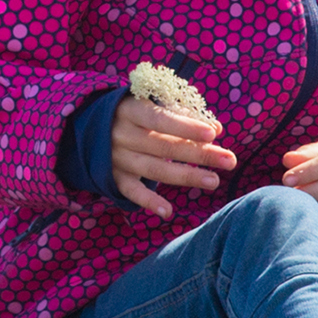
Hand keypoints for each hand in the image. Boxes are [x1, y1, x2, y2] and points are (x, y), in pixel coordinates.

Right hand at [113, 100, 235, 219]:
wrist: (87, 127)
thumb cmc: (134, 114)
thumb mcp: (150, 106)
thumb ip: (181, 115)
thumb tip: (216, 129)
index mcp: (130, 110)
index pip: (160, 118)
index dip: (186, 126)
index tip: (213, 133)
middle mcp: (121, 135)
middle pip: (164, 146)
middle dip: (199, 153)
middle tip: (229, 160)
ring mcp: (116, 158)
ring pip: (153, 170)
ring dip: (185, 176)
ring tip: (214, 181)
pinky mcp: (113, 177)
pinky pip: (132, 192)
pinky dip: (148, 202)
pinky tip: (168, 211)